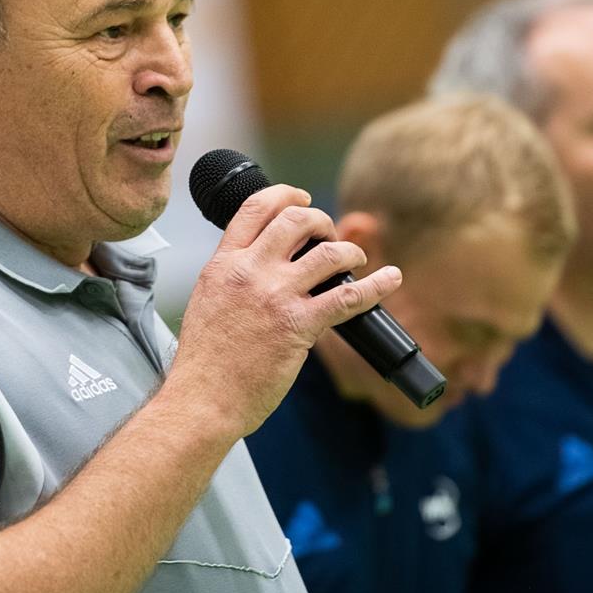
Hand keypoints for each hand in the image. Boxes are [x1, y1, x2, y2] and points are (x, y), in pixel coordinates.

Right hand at [173, 185, 402, 435]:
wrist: (202, 398)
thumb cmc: (205, 360)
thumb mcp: (208, 300)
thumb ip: (233, 275)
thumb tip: (260, 263)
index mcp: (223, 264)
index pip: (255, 208)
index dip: (284, 194)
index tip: (301, 197)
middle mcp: (249, 272)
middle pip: (296, 220)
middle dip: (322, 221)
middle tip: (330, 237)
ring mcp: (275, 296)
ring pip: (327, 253)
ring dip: (350, 252)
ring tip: (355, 261)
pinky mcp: (297, 325)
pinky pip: (347, 297)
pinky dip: (376, 286)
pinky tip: (390, 279)